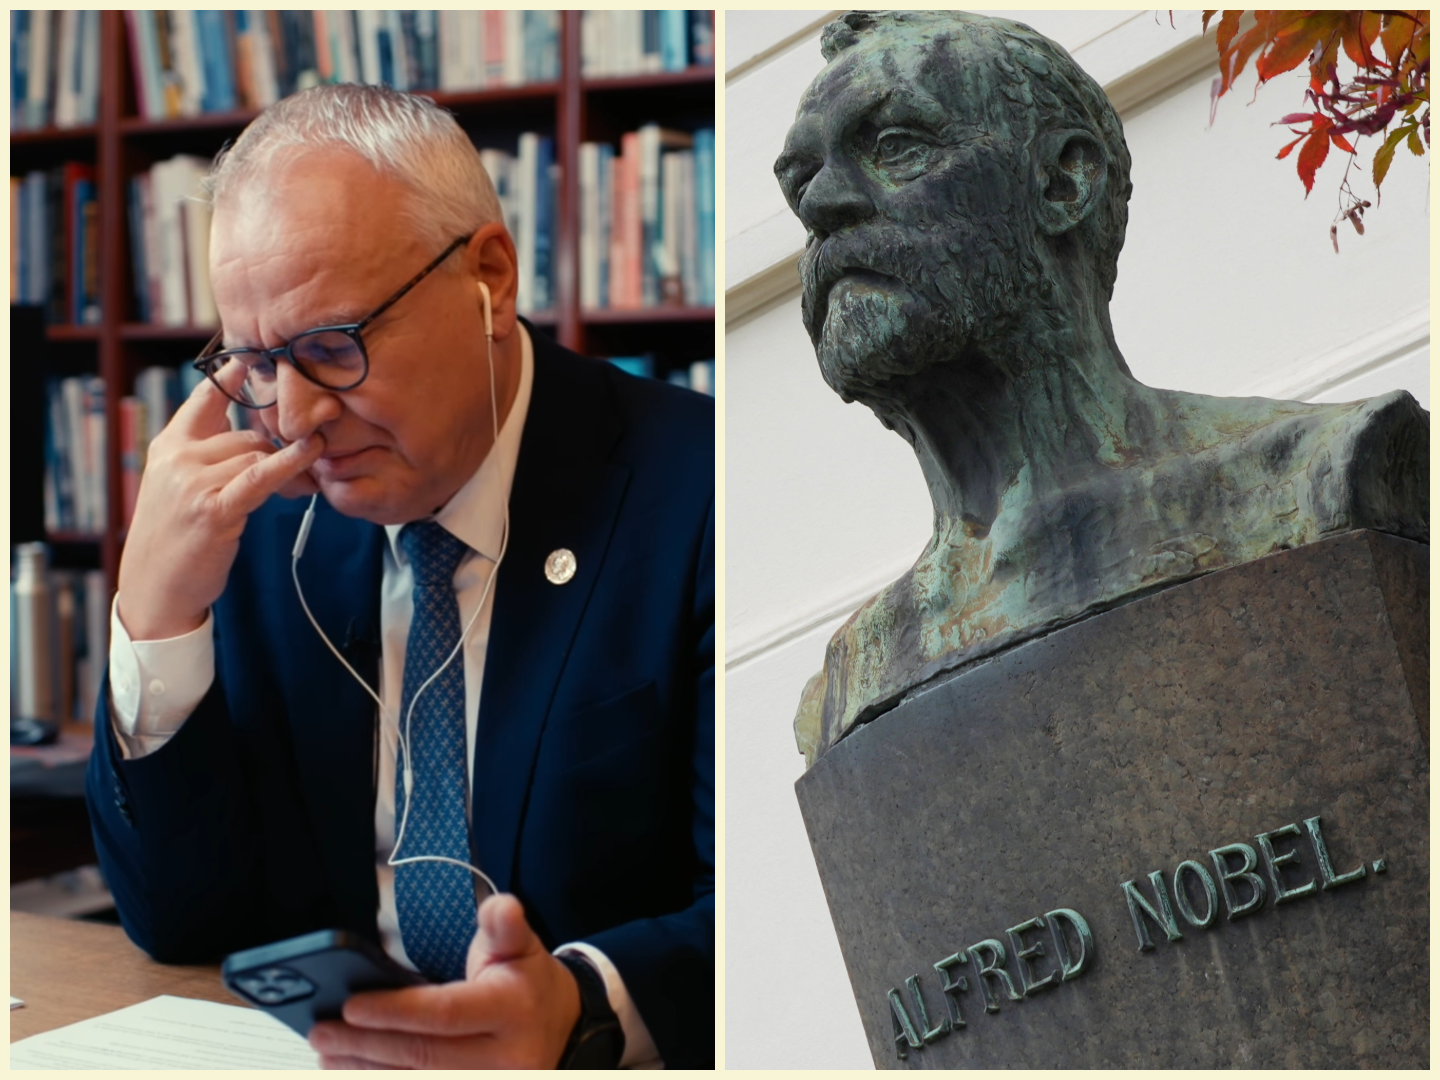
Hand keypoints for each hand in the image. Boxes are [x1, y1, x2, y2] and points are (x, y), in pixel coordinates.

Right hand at [117, 361, 324, 640]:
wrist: (155, 587)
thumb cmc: (175, 537)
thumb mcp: (177, 485)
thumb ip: (203, 451)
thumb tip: (238, 419)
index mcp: (168, 447)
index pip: (203, 400)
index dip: (231, 378)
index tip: (254, 358)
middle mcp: (177, 459)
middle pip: (245, 434)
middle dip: (276, 449)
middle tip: (304, 456)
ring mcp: (193, 483)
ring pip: (255, 453)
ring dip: (285, 467)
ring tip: (303, 481)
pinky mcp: (214, 508)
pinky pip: (260, 475)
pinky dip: (289, 462)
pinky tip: (310, 452)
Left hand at [308, 894, 582, 1069]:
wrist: (561, 1029)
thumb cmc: (527, 983)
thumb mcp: (521, 946)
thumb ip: (504, 925)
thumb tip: (501, 907)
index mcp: (514, 1010)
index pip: (445, 1013)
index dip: (395, 1011)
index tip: (351, 1005)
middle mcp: (506, 1059)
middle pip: (424, 1055)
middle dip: (366, 1044)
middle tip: (322, 1031)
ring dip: (366, 1072)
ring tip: (328, 1055)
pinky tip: (356, 1074)